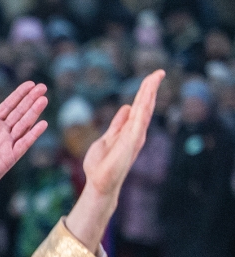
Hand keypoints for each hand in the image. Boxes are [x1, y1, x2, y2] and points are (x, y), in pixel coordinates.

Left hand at [0, 80, 48, 201]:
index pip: (8, 106)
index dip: (19, 95)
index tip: (30, 84)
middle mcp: (1, 132)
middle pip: (19, 112)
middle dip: (30, 99)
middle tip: (42, 86)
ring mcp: (7, 144)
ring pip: (24, 125)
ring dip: (34, 112)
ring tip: (43, 99)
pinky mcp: (10, 157)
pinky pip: (24, 143)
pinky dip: (33, 134)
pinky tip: (42, 123)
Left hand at [66, 70, 165, 251]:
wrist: (99, 183)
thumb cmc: (101, 164)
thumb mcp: (108, 137)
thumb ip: (117, 124)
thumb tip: (126, 108)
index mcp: (129, 129)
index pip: (138, 107)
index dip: (145, 92)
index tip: (151, 77)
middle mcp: (135, 132)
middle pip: (144, 106)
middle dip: (150, 89)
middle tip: (158, 72)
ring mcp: (134, 137)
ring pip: (144, 112)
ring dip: (149, 95)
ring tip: (154, 79)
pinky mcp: (131, 144)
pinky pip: (138, 123)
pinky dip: (142, 111)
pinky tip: (146, 98)